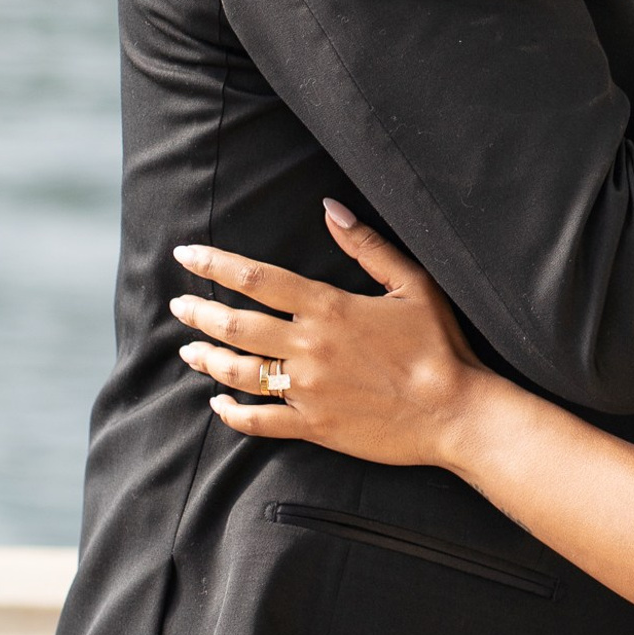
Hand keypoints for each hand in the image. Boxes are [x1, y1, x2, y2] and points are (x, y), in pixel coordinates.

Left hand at [170, 201, 500, 472]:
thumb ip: (367, 245)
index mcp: (329, 308)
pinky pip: (258, 421)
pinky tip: (217, 402)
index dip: (215, 264)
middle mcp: (308, 347)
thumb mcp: (413, 284)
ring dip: (206, 358)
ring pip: (238, 372)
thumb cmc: (439, 344)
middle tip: (179, 304)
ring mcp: (306, 390)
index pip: (257, 279)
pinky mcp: (313, 425)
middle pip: (235, 325)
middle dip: (199, 312)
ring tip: (189, 350)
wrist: (454, 411)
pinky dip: (231, 412)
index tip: (186, 255)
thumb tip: (331, 208)